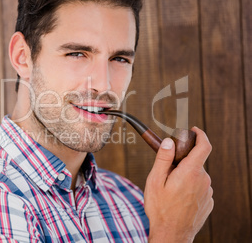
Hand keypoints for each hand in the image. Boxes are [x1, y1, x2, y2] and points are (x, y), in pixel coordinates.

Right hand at [144, 127, 213, 242]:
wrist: (172, 234)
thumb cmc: (160, 208)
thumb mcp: (155, 181)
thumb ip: (163, 159)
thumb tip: (169, 142)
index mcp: (190, 172)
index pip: (204, 146)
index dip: (200, 135)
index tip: (194, 130)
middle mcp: (203, 180)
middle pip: (195, 162)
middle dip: (182, 162)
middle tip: (166, 173)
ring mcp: (207, 192)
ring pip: (197, 176)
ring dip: (186, 177)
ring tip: (170, 191)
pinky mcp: (208, 202)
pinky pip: (200, 188)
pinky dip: (190, 188)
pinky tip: (178, 199)